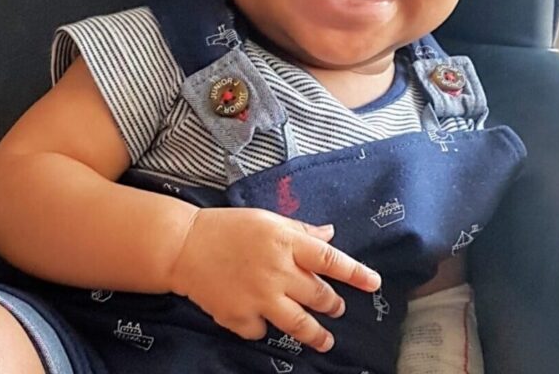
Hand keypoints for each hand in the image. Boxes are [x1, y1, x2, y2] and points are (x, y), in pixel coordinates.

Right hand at [168, 207, 380, 352]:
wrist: (184, 246)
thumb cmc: (226, 227)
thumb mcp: (265, 219)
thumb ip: (299, 230)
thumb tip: (330, 235)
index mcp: (284, 242)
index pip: (329, 259)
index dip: (355, 272)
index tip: (374, 282)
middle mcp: (276, 271)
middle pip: (319, 295)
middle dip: (333, 304)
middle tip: (336, 306)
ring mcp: (259, 298)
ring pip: (301, 324)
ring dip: (317, 333)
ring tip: (325, 338)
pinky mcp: (241, 318)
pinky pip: (262, 329)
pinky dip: (263, 325)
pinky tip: (258, 317)